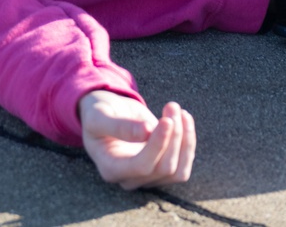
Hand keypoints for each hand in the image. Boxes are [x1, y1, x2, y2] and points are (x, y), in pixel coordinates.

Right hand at [78, 91, 195, 188]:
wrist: (105, 114)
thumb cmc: (98, 113)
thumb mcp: (100, 115)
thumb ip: (119, 125)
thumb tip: (148, 131)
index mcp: (111, 168)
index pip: (142, 166)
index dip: (157, 146)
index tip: (167, 120)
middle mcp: (131, 179)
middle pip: (163, 168)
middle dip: (173, 136)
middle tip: (171, 105)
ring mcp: (148, 178)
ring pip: (178, 171)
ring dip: (184, 140)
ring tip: (179, 110)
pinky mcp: (162, 170)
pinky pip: (183, 165)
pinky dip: (188, 142)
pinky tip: (184, 118)